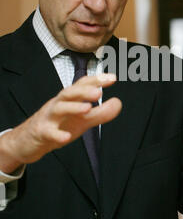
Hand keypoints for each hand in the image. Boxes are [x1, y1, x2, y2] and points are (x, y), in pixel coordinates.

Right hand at [0, 74, 120, 172]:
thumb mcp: (83, 120)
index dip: (96, 80)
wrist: (28, 141)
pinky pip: (48, 132)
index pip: (82, 85)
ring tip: (88, 108)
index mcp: (69, 99)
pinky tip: (67, 137)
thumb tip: (118, 103)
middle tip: (99, 92)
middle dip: (84, 91)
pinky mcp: (41, 132)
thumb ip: (101, 112)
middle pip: (69, 92)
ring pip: (58, 108)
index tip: (113, 78)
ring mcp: (48, 117)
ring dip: (73, 107)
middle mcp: (58, 104)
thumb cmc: (59, 125)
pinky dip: (57, 134)